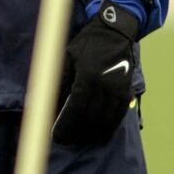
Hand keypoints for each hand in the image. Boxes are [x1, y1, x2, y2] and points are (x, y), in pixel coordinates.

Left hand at [53, 0, 138, 147]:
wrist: (115, 32)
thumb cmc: (87, 44)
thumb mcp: (67, 58)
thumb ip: (58, 82)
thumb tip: (46, 103)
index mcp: (87, 76)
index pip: (75, 109)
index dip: (66, 126)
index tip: (57, 137)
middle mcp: (104, 86)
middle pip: (89, 119)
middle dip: (77, 133)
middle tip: (66, 140)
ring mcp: (118, 91)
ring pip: (104, 122)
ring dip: (91, 134)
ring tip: (79, 140)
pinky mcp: (127, 93)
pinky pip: (117, 118)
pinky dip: (108, 129)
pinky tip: (99, 136)